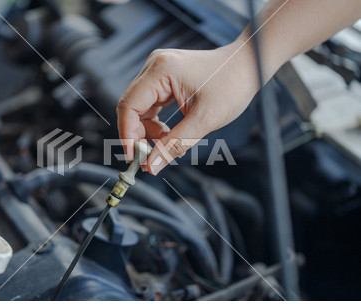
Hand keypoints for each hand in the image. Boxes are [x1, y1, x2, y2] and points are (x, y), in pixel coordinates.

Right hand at [117, 41, 258, 174]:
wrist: (249, 65)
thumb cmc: (232, 85)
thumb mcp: (204, 120)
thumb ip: (175, 144)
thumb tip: (152, 166)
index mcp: (161, 71)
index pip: (129, 106)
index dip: (127, 135)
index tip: (134, 158)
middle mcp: (154, 66)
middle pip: (131, 107)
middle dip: (137, 135)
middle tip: (149, 158)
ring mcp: (158, 70)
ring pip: (139, 108)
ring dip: (148, 131)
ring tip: (166, 144)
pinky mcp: (164, 77)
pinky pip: (150, 104)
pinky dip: (155, 122)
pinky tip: (168, 133)